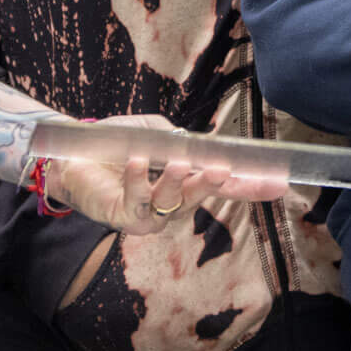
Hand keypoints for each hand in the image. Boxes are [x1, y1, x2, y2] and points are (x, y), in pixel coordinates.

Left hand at [41, 114, 288, 235]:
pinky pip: (136, 202)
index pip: (223, 186)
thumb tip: (198, 144)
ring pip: (172, 204)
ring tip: (178, 164)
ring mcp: (150, 214)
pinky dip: (137, 181)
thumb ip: (177, 139)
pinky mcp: (124, 217)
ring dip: (176, 183)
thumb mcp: (153, 133)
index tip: (279, 182)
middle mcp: (171, 203)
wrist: (71, 154)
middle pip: (200, 197)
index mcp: (184, 182)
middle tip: (223, 171)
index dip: (250, 185)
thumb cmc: (114, 143)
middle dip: (213, 185)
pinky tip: (136, 163)